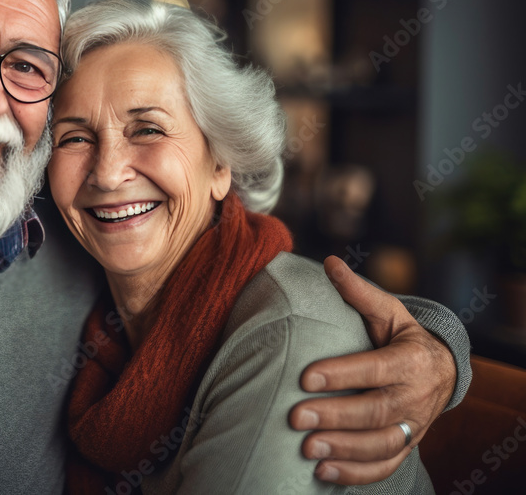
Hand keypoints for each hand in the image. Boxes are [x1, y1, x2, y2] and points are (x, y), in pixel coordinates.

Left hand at [288, 256, 456, 484]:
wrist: (440, 370)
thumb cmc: (402, 336)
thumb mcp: (388, 312)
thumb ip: (358, 292)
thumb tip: (329, 262)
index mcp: (410, 360)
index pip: (374, 369)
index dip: (342, 374)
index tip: (305, 376)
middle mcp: (415, 397)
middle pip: (375, 411)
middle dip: (335, 416)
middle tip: (296, 416)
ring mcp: (412, 425)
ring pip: (380, 444)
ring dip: (343, 449)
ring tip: (306, 448)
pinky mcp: (405, 446)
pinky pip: (384, 466)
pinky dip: (355, 474)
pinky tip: (322, 472)